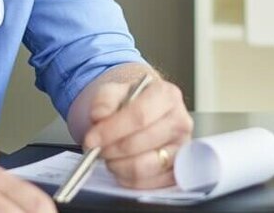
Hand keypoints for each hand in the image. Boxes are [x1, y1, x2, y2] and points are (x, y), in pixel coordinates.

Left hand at [81, 75, 193, 189]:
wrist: (143, 112)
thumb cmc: (130, 102)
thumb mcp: (114, 90)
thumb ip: (104, 100)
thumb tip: (100, 115)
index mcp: (167, 95)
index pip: (139, 116)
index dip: (112, 130)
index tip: (92, 139)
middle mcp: (180, 121)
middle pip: (141, 142)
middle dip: (111, 149)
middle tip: (96, 149)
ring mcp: (182, 148)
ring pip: (145, 166)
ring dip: (119, 165)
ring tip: (109, 157)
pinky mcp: (177, 171)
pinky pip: (150, 184)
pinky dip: (129, 179)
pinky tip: (121, 167)